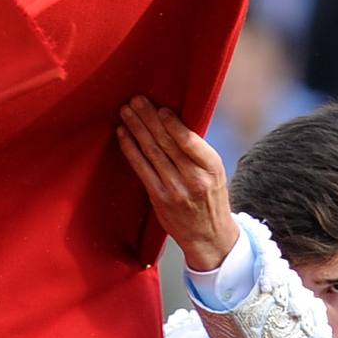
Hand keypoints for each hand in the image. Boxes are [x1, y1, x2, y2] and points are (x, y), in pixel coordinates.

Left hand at [116, 96, 239, 270]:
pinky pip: (141, 169)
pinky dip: (130, 149)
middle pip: (166, 141)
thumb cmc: (210, 199)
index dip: (172, 123)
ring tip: (126, 111)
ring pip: (151, 152)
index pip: (189, 141)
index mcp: (212, 168)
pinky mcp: (159, 198)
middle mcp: (194, 178)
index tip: (160, 107)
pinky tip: (122, 134)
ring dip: (136, 128)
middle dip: (149, 118)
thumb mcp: (215, 173)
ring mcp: (174, 189)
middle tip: (136, 100)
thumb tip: (173, 123)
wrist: (209, 236)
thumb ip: (197, 152)